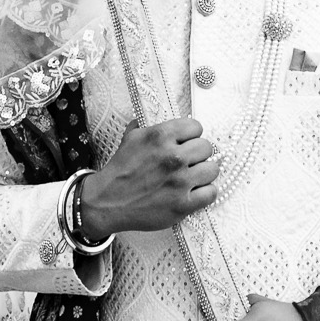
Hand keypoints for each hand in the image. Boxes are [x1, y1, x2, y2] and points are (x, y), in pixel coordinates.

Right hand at [81, 117, 219, 237]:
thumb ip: (147, 126)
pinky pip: (211, 193)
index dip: (191, 136)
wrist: (107, 202)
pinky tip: (195, 192)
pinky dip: (205, 193)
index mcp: (161, 136)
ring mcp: (180, 182)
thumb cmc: (120, 171)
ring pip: (212, 169)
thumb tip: (154, 115)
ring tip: (193, 177)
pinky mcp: (182, 204)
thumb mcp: (130, 139)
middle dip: (198, 154)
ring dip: (204, 173)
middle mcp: (173, 157)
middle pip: (207, 147)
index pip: (196, 127)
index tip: (185, 143)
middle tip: (188, 162)